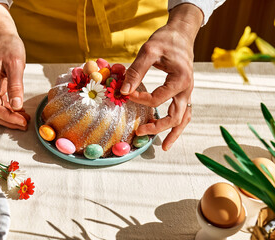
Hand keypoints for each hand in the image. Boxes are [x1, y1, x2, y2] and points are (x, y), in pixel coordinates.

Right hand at [0, 4, 29, 129]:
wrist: (3, 36)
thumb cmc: (8, 46)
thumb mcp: (15, 64)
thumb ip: (16, 85)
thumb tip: (17, 105)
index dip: (8, 118)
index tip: (22, 122)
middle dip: (9, 121)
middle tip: (25, 125)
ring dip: (10, 118)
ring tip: (25, 121)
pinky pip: (2, 104)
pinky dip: (11, 111)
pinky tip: (22, 113)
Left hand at [120, 4, 202, 150]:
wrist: (181, 34)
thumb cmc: (165, 40)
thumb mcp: (149, 51)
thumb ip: (136, 71)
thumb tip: (124, 91)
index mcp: (180, 79)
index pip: (157, 99)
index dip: (140, 100)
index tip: (127, 95)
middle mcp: (187, 89)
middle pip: (175, 116)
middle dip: (157, 127)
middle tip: (139, 132)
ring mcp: (188, 92)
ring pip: (184, 118)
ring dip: (173, 132)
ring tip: (164, 146)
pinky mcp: (184, 93)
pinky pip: (184, 112)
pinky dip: (178, 124)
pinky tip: (169, 132)